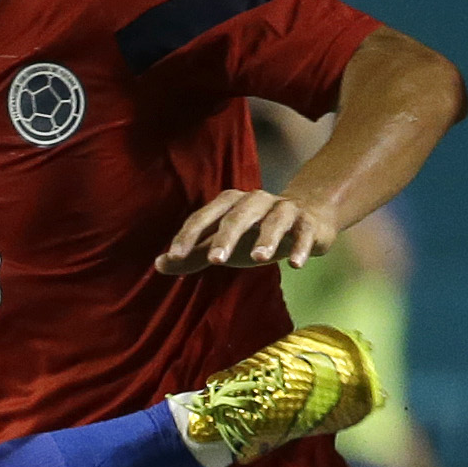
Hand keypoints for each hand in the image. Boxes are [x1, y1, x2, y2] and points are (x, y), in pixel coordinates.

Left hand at [156, 189, 338, 275]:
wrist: (306, 219)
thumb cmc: (254, 234)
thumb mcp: (222, 244)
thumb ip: (193, 254)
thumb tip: (159, 264)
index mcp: (229, 204)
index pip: (204, 217)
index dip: (188, 235)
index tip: (174, 256)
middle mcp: (255, 201)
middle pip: (238, 216)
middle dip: (226, 237)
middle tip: (216, 260)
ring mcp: (284, 209)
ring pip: (275, 220)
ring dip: (267, 238)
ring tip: (260, 259)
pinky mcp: (308, 223)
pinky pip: (304, 232)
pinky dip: (300, 247)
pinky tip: (295, 265)